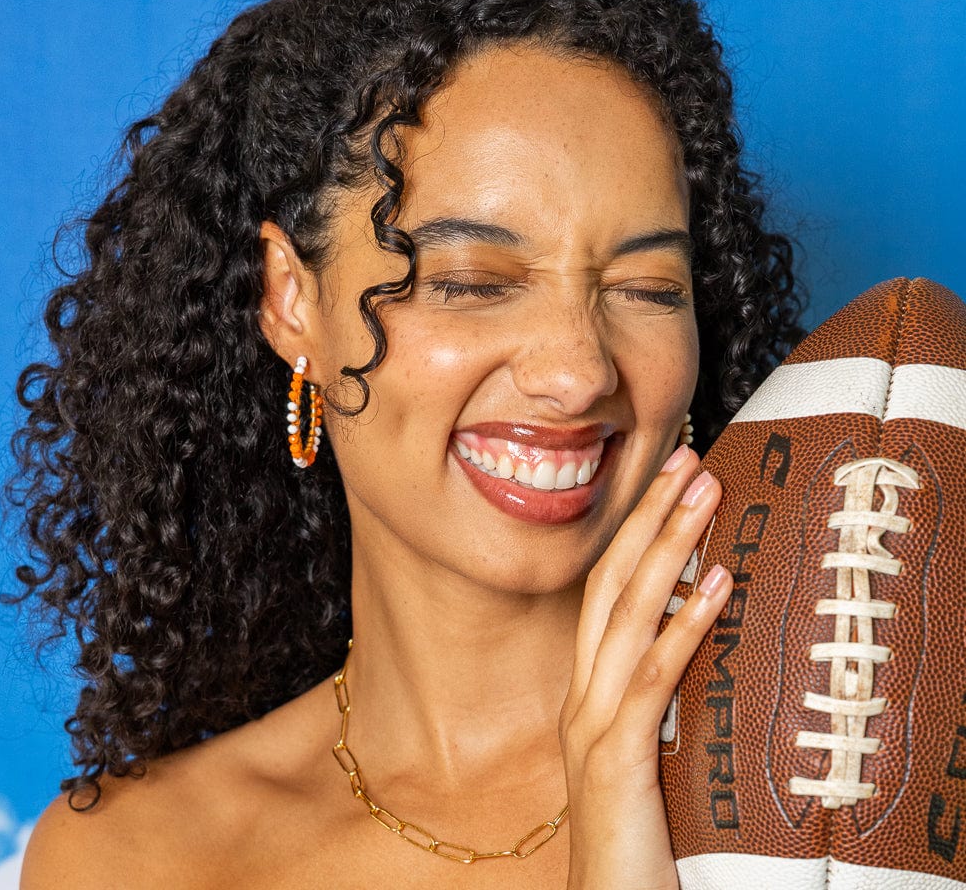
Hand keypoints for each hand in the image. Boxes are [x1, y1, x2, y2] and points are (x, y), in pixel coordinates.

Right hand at [560, 445, 731, 889]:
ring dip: (669, 547)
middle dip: (648, 516)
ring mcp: (591, 725)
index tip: (669, 481)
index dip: (634, 532)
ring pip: (628, 614)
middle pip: (611, 584)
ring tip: (705, 493)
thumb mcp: (640, 754)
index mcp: (585, 690)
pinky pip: (653, 680)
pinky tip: (717, 585)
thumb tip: (693, 633)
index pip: (606, 591)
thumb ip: (651, 697)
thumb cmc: (633, 838)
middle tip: (688, 457)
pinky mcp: (614, 758)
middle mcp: (580, 695)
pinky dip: (685, 626)